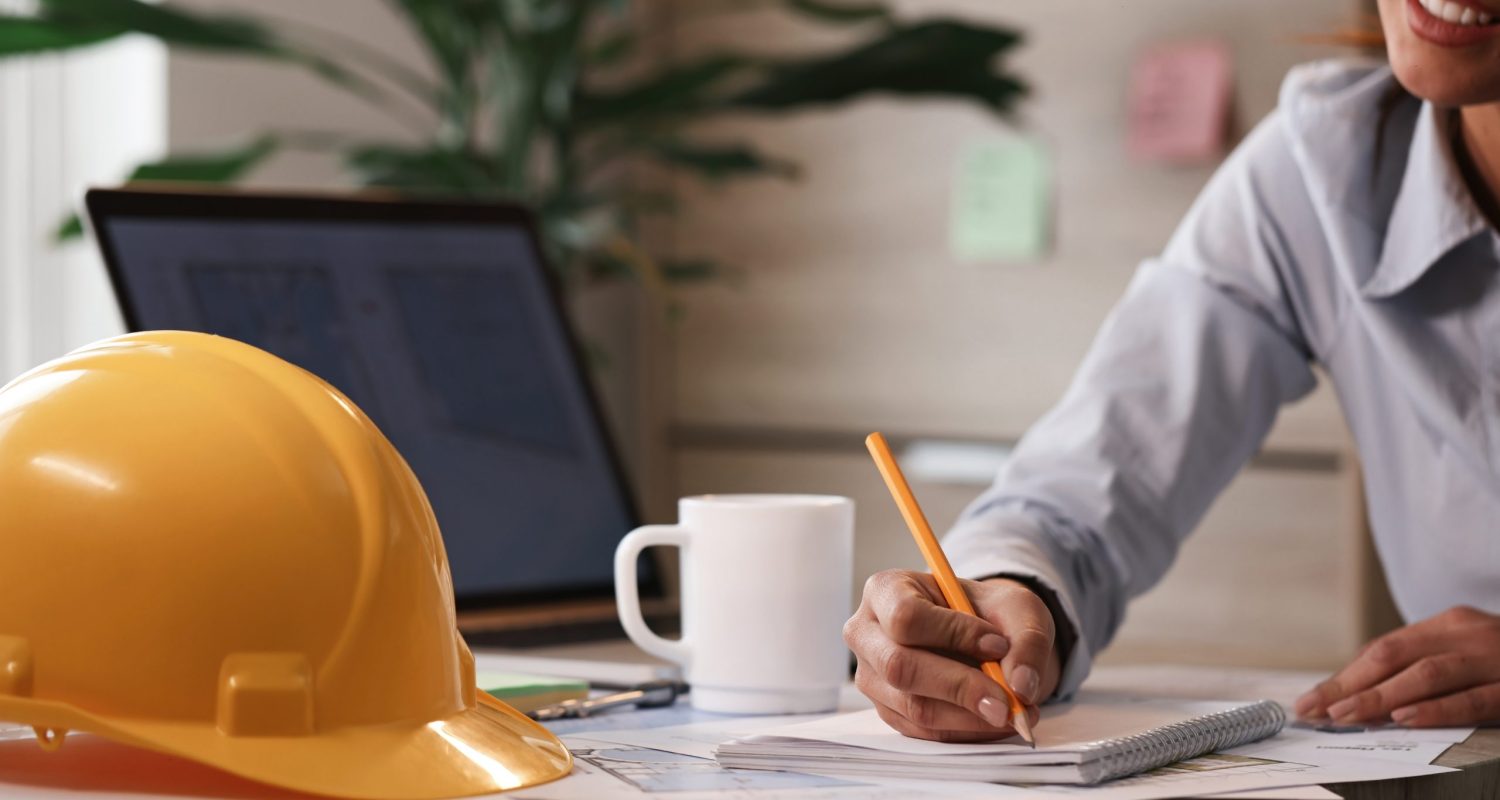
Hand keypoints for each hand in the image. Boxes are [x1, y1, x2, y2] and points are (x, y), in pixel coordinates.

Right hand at [843, 569, 1061, 741]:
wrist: (981, 637)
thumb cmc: (989, 613)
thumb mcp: (1018, 609)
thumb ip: (1027, 642)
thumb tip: (1021, 686)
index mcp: (886, 590)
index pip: (906, 616)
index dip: (952, 633)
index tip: (998, 645)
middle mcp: (867, 634)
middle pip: (899, 667)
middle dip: (960, 687)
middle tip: (1009, 701)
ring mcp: (872, 677)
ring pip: (914, 706)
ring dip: (970, 716)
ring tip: (1014, 710)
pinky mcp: (889, 711)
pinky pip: (925, 732)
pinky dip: (967, 731)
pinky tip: (996, 719)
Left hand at [1295, 605, 1499, 726]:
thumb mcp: (1464, 652)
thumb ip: (1421, 666)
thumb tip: (1357, 694)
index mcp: (1448, 624)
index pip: (1384, 650)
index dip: (1345, 676)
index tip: (1310, 701)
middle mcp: (1467, 634)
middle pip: (1395, 658)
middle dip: (1351, 686)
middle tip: (1317, 710)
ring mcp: (1494, 659)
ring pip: (1427, 675)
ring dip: (1382, 697)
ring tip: (1347, 715)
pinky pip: (1472, 699)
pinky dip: (1437, 709)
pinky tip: (1406, 718)